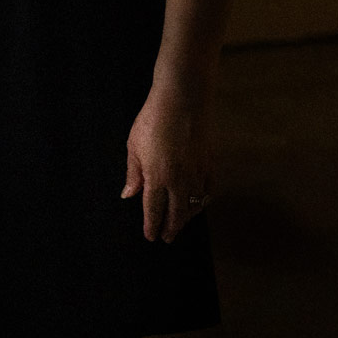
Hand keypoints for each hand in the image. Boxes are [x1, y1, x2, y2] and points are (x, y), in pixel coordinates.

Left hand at [122, 83, 213, 241]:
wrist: (182, 98)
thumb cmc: (153, 118)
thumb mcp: (134, 145)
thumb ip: (133, 173)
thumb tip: (128, 195)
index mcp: (157, 178)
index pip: (154, 211)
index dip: (152, 226)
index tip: (151, 236)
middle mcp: (179, 180)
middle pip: (176, 214)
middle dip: (170, 228)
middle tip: (167, 239)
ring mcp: (197, 173)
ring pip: (193, 205)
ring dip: (186, 218)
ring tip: (180, 224)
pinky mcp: (209, 162)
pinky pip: (208, 190)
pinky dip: (203, 201)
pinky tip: (199, 203)